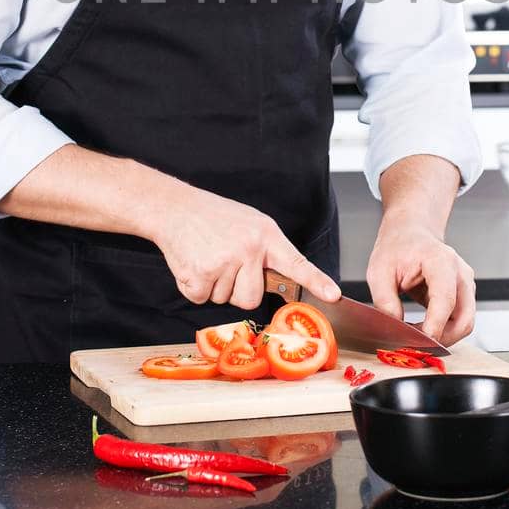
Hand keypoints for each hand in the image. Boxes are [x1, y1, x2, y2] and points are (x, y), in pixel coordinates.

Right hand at [148, 187, 340, 310]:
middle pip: (251, 299)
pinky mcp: (200, 275)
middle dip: (237, 290)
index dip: (316, 282)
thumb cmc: (213, 217)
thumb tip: (280, 282)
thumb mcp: (249, 224)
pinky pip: (202, 299)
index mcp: (265, 235)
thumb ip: (265, 250)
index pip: (296, 263)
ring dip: (214, 285)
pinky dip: (194, 287)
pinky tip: (193, 263)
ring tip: (207, 256)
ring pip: (225, 300)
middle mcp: (249, 249)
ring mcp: (225, 262)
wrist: (174, 208)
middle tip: (224, 263)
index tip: (333, 295)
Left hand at [366, 216, 475, 345]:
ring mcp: (465, 284)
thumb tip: (395, 329)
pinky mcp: (463, 294)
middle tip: (417, 346)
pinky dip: (444, 330)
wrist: (410, 232)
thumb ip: (385, 301)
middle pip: (464, 318)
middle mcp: (460, 273)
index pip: (445, 300)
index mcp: (441, 261)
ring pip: (465, 322)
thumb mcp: (379, 271)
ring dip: (444, 336)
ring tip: (416, 336)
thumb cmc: (397, 246)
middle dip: (443, 338)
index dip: (435, 326)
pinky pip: (460, 319)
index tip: (420, 342)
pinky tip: (423, 329)